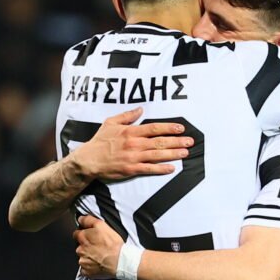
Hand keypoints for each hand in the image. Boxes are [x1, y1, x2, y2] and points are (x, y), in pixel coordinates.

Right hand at [71, 108, 192, 181]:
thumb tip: (140, 109)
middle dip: (177, 141)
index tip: (180, 128)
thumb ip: (127, 116)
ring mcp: (134, 157)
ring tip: (185, 152)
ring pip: (157, 155)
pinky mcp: (131, 169)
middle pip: (160, 142)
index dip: (169, 128)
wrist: (89, 160)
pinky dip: (161, 169)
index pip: (154, 128)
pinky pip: (149, 169)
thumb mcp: (111, 123)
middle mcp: (134, 144)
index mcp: (130, 132)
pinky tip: (172, 168)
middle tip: (190, 141)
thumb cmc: (99, 141)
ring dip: (173, 154)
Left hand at [74, 215, 125, 277]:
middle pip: (79, 247)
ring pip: (82, 258)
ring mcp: (82, 261)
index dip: (84, 235)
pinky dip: (90, 267)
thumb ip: (88, 220)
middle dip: (86, 247)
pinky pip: (85, 269)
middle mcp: (80, 250)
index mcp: (82, 237)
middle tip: (98, 248)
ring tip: (99, 257)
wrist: (120, 261)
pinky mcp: (86, 272)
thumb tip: (80, 219)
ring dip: (88, 257)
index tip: (91, 238)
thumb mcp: (102, 225)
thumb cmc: (113, 243)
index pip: (76, 234)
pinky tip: (98, 265)